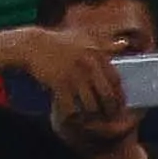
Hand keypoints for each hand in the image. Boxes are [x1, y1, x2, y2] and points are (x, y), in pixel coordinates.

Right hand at [0, 24, 125, 121]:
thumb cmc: (60, 43)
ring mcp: (74, 76)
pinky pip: (73, 106)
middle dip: (109, 110)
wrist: (31, 45)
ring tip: (92, 119)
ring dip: (92, 115)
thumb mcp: (84, 39)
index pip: (116, 82)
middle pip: (107, 96)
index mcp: (97, 55)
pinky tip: (74, 116)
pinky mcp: (60, 84)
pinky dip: (74, 115)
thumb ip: (106, 44)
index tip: (120, 105)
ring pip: (92, 105)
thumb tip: (125, 44)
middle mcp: (88, 65)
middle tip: (108, 117)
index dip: (120, 96)